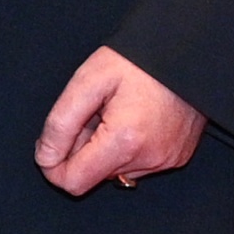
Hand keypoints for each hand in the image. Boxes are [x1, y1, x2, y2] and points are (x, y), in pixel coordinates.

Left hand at [35, 45, 207, 195]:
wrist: (188, 50)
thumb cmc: (138, 60)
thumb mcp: (88, 81)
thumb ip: (60, 123)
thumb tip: (45, 157)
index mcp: (124, 141)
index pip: (73, 183)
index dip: (54, 165)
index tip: (54, 140)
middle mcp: (149, 159)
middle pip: (94, 175)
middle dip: (83, 148)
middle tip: (93, 112)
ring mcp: (167, 160)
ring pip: (114, 170)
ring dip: (105, 146)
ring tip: (117, 111)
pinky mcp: (177, 156)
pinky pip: (138, 163)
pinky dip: (127, 146)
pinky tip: (134, 117)